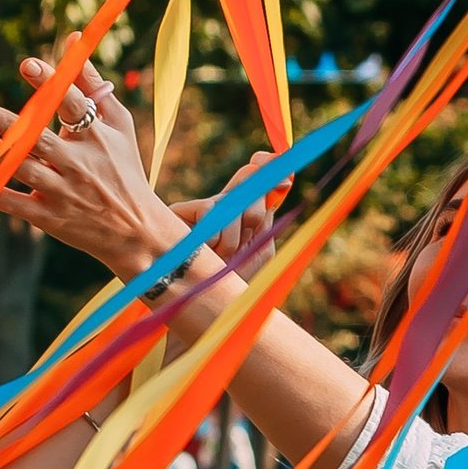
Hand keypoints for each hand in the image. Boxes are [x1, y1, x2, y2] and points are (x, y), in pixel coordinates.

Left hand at [0, 61, 184, 286]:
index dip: (51, 85)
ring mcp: (62, 193)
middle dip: (9, 124)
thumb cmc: (124, 168)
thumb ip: (92, 83)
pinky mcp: (48, 217)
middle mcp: (80, 165)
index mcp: (98, 138)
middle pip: (40, 141)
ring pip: (21, 169)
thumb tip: (73, 39)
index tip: (27, 65)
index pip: (73, 107)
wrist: (135, 231)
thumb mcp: (119, 125)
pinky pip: (10, 201)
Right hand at [173, 152, 293, 274]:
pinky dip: (214, 239)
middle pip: (249, 184)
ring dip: (233, 239)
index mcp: (241, 212)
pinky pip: (210, 212)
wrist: (203, 300)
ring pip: (232, 205)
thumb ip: (269, 217)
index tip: (286, 179)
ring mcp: (203, 207)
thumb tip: (281, 183)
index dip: (267, 168)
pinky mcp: (181, 210)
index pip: (253, 178)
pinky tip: (205, 253)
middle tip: (244, 242)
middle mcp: (222, 204)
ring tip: (222, 258)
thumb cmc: (232, 279)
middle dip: (253, 215)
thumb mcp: (260, 248)